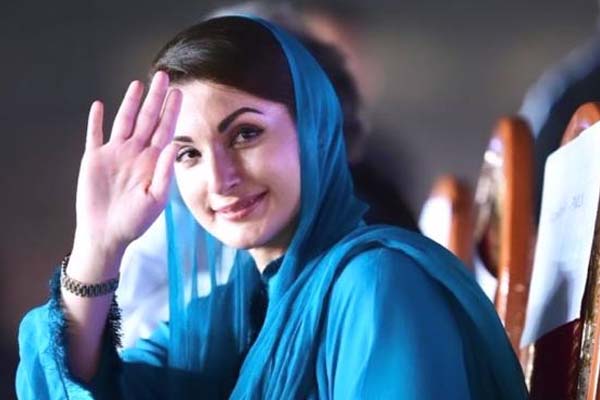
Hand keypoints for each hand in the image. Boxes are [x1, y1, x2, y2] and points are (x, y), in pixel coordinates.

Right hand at [73, 72, 181, 267]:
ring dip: (130, 103)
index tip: (178, 92)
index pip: (165, 130)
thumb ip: (164, 172)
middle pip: (147, 119)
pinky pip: (94, 135)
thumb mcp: (156, 199)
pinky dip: (95, 121)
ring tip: (138, 84)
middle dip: (155, 98)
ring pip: (124, 121)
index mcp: (152, 162)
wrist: (106, 234)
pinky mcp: (94, 159)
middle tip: (163, 76)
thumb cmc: (135, 221)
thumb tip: (173, 146)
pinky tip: (99, 105)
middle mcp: (135, 153)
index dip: (171, 111)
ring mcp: (114, 154)